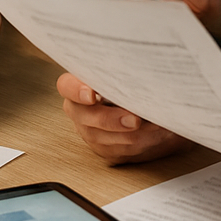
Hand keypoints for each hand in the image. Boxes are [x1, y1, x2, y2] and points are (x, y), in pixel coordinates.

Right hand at [57, 72, 188, 163]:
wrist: (150, 107)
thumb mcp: (129, 73)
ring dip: (130, 134)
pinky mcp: (105, 148)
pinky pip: (117, 150)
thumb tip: (138, 69)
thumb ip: (124, 72)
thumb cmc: (136, 82)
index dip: (76, 90)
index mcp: (79, 83)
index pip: (66, 86)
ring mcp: (90, 131)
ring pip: (101, 137)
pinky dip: (138, 142)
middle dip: (110, 120)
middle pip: (84, 116)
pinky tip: (153, 133)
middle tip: (135, 119)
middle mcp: (80, 109)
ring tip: (153, 125)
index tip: (92, 95)